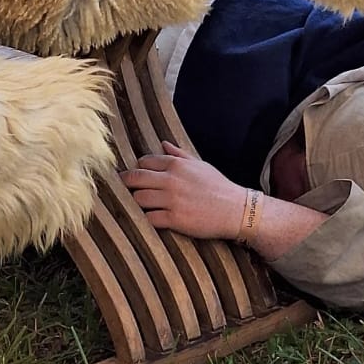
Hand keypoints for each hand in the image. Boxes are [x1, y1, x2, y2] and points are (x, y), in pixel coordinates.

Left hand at [121, 142, 246, 239]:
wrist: (236, 210)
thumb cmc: (219, 187)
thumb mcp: (200, 165)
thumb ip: (179, 154)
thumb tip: (163, 143)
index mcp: (176, 164)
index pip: (144, 162)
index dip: (138, 169)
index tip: (137, 177)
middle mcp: (171, 180)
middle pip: (135, 179)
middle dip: (128, 184)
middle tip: (127, 190)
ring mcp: (172, 200)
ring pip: (138, 199)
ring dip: (136, 203)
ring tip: (141, 206)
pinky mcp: (174, 219)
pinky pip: (149, 218)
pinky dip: (147, 219)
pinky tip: (151, 219)